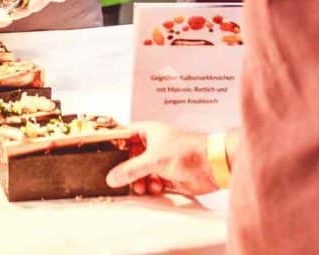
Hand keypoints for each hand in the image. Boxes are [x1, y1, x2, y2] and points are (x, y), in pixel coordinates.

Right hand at [104, 122, 218, 195]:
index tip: (106, 156)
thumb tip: (112, 176)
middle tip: (122, 178)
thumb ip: (131, 169)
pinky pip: (152, 182)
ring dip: (139, 180)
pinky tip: (157, 187)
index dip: (116, 145)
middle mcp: (154, 145)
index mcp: (148, 132)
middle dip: (127, 169)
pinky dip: (151, 186)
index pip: (125, 135)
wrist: (212, 166)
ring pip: (141, 172)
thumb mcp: (154, 159)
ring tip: (142, 186)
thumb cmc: (188, 151)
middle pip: (131, 157)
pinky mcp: (168, 175)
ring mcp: (161, 160)